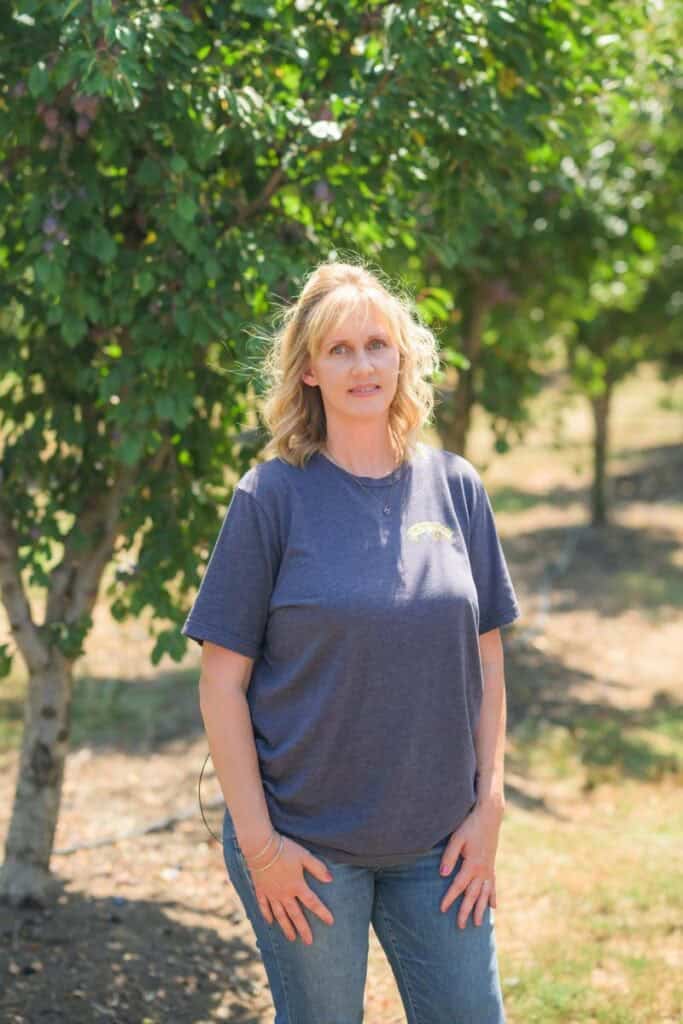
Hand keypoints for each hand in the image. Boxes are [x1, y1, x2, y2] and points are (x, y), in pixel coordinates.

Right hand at [245, 835, 334, 945]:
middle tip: (308, 942)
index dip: (322, 912)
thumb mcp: (304, 856)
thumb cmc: (285, 850)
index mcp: (297, 886)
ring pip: (280, 915)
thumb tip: (331, 879)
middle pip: (296, 915)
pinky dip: (267, 915)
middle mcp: (284, 894)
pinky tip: (270, 923)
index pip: (312, 903)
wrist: (261, 847)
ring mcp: (271, 894)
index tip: (330, 922)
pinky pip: (264, 906)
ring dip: (286, 927)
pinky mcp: (261, 890)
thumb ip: (317, 868)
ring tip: (291, 939)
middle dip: (303, 929)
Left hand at [438, 800, 503, 928]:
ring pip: (485, 894)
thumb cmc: (470, 825)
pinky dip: (493, 897)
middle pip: (473, 895)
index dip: (450, 898)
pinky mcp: (492, 865)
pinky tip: (493, 908)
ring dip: (481, 909)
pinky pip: (493, 886)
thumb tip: (442, 874)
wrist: (490, 816)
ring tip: (478, 925)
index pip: (458, 886)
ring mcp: (488, 869)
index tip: (442, 909)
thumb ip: (449, 856)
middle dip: (466, 911)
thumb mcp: (457, 838)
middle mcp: (482, 870)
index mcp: (472, 864)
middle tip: (460, 927)